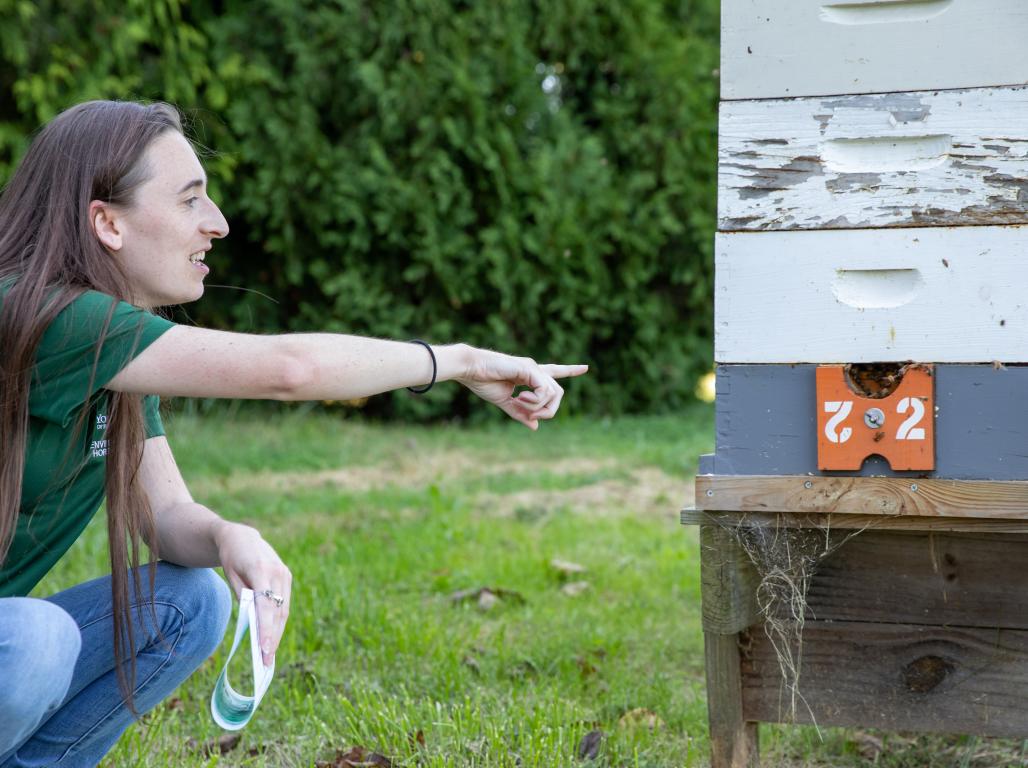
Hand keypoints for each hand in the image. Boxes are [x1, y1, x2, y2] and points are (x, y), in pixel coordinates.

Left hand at [214, 522, 291, 665]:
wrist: (241, 537)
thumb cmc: (231, 558)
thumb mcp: (231, 575)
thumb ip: (243, 594)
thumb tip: (253, 619)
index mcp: (261, 568)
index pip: (265, 604)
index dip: (266, 627)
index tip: (264, 648)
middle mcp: (277, 571)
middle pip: (277, 611)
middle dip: (272, 637)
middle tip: (266, 661)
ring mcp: (284, 574)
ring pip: (283, 610)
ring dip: (277, 633)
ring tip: (269, 655)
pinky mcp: (286, 577)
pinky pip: (283, 604)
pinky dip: (278, 622)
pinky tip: (272, 637)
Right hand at [457, 347, 588, 428]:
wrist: (470, 370)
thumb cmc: (482, 382)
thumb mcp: (504, 403)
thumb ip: (520, 413)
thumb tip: (536, 426)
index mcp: (528, 375)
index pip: (554, 372)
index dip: (570, 371)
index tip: (586, 367)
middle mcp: (534, 369)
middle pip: (558, 392)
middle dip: (549, 409)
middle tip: (529, 414)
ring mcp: (533, 367)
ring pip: (554, 393)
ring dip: (539, 407)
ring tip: (521, 404)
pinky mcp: (529, 368)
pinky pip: (544, 391)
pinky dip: (535, 401)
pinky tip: (519, 398)